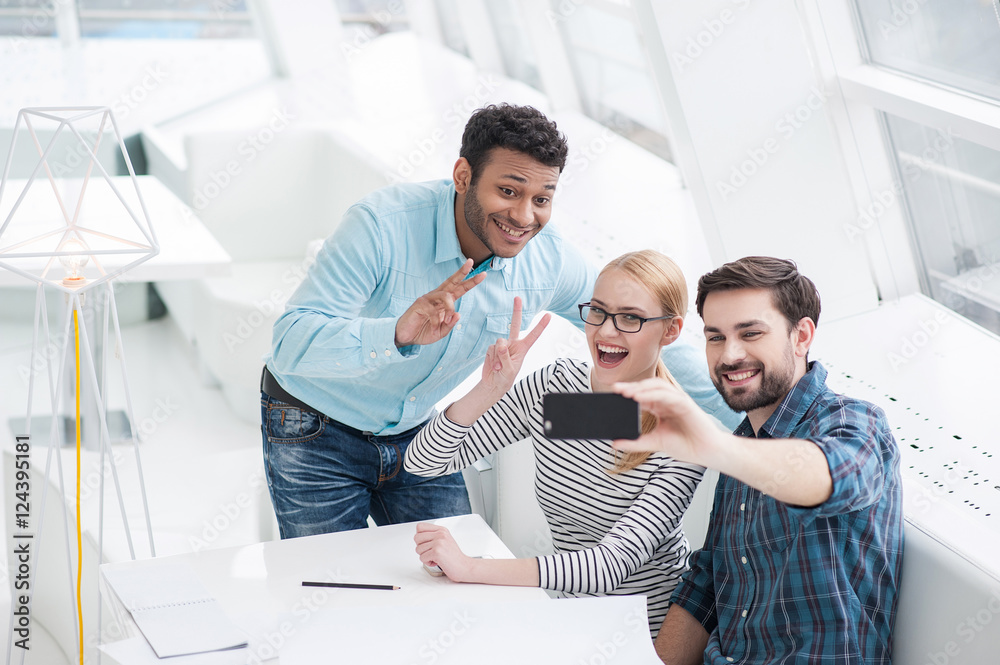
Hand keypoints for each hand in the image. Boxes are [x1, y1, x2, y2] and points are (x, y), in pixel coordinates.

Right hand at [394, 259, 485, 347]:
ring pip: (446, 296)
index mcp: (444, 302)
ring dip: (450, 308)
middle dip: (462, 272)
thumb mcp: (441, 331)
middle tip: (471, 262)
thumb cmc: (423, 332)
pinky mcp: (419, 304)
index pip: (459, 289)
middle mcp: (436, 296)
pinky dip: (436, 321)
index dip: (470, 281)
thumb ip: (450, 324)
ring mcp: (427, 298)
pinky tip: (433, 327)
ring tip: (446, 320)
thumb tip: (458, 314)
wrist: (406, 337)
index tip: (483, 274)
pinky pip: (433, 310)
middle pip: (452, 281)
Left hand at [413, 523, 474, 582]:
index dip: (420, 537)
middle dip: (421, 547)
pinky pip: (422, 558)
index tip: (427, 543)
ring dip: (425, 556)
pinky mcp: (437, 552)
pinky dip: (428, 563)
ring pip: (418, 549)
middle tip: (430, 552)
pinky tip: (437, 562)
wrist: (464, 567)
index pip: (420, 527)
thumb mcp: (445, 540)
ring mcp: (439, 542)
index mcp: (441, 530)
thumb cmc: (454, 556)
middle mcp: (440, 534)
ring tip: (435, 557)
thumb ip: (433, 536)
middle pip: (416, 537)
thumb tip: (418, 537)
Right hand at [478, 297, 551, 397]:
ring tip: (499, 368)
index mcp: (523, 348)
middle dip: (516, 311)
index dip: (541, 325)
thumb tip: (500, 345)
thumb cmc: (505, 378)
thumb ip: (505, 357)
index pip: (533, 335)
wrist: (493, 383)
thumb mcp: (509, 370)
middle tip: (517, 297)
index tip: (549, 315)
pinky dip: (492, 358)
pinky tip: (494, 366)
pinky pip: (491, 349)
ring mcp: (502, 345)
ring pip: (499, 343)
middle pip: (514, 324)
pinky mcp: (492, 348)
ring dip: (498, 357)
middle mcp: (513, 344)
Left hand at [611, 377, 726, 466]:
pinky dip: (653, 393)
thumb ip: (635, 442)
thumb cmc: (685, 446)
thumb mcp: (654, 442)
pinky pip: (667, 394)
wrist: (706, 452)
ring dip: (641, 387)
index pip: (642, 396)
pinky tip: (640, 396)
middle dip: (631, 387)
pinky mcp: (685, 403)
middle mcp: (668, 401)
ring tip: (625, 392)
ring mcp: (677, 400)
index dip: (628, 394)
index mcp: (660, 408)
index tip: (612, 395)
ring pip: (657, 387)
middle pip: (647, 388)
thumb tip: (614, 443)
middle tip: (615, 389)